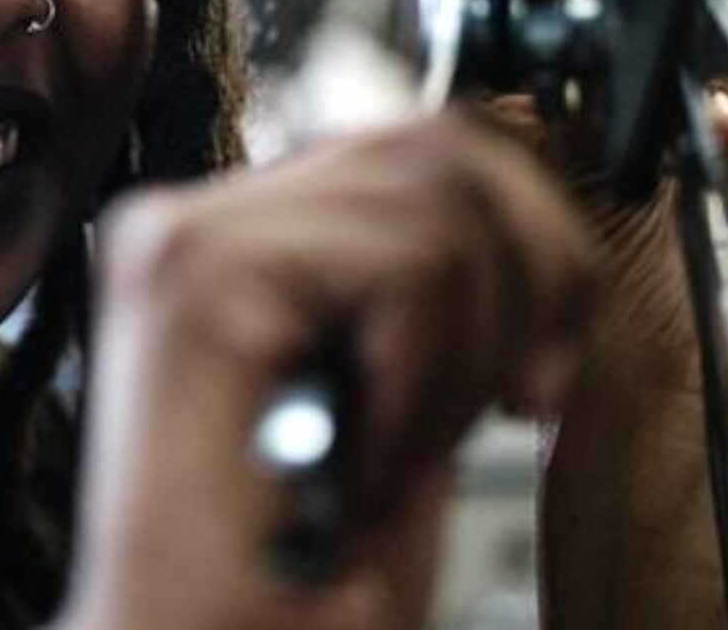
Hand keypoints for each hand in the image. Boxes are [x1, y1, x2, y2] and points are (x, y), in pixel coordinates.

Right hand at [60, 115, 592, 629]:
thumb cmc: (284, 583)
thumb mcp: (391, 397)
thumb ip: (418, 292)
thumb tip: (513, 215)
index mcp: (230, 238)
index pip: (414, 146)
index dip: (526, 240)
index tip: (545, 364)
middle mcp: (191, 221)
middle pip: (434, 144)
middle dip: (526, 275)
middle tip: (515, 401)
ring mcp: (182, 237)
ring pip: (431, 197)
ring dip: (466, 351)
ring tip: (402, 453)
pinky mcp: (195, 277)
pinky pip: (405, 269)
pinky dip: (426, 388)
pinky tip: (366, 467)